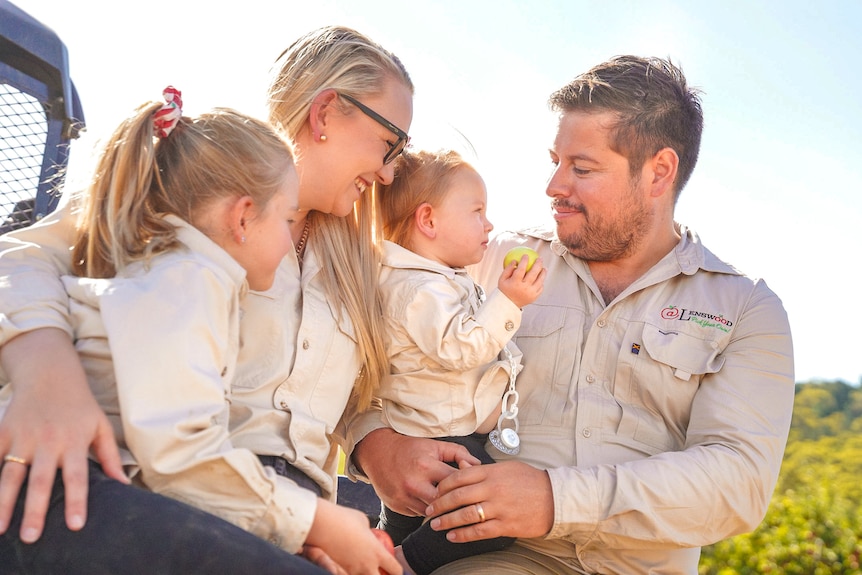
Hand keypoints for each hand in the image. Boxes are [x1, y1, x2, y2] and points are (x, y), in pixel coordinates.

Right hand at [0, 329, 127, 541]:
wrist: (50, 375)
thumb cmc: (80, 406)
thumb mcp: (100, 427)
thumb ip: (110, 457)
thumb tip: (124, 486)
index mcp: (74, 442)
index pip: (76, 477)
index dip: (76, 501)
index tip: (75, 525)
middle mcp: (47, 442)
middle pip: (39, 481)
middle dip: (34, 510)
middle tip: (31, 537)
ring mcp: (22, 437)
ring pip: (10, 475)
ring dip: (3, 503)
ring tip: (1, 529)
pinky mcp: (3, 432)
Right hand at [306, 499, 402, 574]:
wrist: (322, 524)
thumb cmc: (343, 518)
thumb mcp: (363, 521)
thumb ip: (368, 531)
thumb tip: (368, 533)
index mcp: (377, 552)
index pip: (395, 570)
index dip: (398, 573)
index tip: (396, 572)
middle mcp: (367, 565)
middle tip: (380, 572)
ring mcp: (353, 570)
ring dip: (366, 574)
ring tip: (364, 569)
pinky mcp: (339, 571)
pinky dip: (351, 573)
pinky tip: (350, 568)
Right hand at [353, 429, 479, 515]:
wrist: (378, 453)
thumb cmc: (409, 449)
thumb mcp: (434, 445)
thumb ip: (458, 453)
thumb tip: (477, 465)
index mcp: (426, 466)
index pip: (454, 482)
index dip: (465, 486)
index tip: (471, 488)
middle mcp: (414, 483)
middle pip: (443, 502)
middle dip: (454, 503)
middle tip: (463, 504)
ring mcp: (404, 497)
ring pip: (431, 513)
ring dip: (441, 510)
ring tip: (450, 506)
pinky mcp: (397, 506)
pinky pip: (417, 514)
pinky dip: (426, 510)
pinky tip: (431, 505)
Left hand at [425, 460, 553, 542]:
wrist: (555, 498)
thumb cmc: (530, 481)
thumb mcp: (506, 468)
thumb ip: (481, 469)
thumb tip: (460, 466)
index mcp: (492, 472)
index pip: (460, 476)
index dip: (443, 485)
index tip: (435, 492)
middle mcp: (493, 489)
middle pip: (458, 496)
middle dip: (439, 504)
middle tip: (428, 510)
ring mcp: (499, 508)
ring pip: (465, 515)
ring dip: (447, 521)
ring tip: (435, 525)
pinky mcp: (506, 525)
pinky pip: (480, 531)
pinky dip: (463, 535)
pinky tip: (452, 536)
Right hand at [499, 257, 544, 308]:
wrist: (508, 305)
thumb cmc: (504, 290)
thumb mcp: (502, 279)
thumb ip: (508, 269)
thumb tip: (515, 260)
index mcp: (515, 283)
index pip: (521, 269)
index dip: (524, 261)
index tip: (526, 255)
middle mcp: (524, 288)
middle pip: (533, 273)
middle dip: (538, 264)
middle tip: (539, 258)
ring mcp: (530, 293)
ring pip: (540, 280)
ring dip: (543, 272)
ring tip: (544, 267)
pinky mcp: (534, 297)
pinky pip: (540, 287)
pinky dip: (541, 282)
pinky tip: (541, 277)